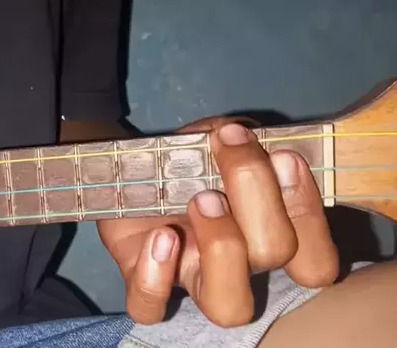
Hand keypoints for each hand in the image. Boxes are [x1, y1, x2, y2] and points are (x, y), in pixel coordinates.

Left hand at [97, 117, 339, 326]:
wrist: (124, 172)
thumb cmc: (178, 163)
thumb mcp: (209, 140)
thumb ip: (236, 139)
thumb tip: (244, 133)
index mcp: (265, 239)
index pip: (316, 262)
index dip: (308, 213)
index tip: (282, 155)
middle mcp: (236, 268)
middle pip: (273, 255)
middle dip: (259, 198)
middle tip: (226, 154)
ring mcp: (189, 280)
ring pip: (229, 307)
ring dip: (224, 246)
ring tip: (201, 199)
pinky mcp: (142, 283)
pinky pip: (151, 305)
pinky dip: (156, 275)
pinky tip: (160, 235)